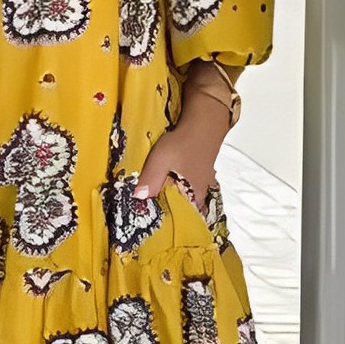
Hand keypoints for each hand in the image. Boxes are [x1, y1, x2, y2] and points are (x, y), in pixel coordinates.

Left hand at [134, 87, 231, 215]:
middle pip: (183, 205)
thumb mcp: (162, 160)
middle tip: (148, 213)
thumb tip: (139, 198)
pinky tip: (163, 180)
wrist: (205, 118)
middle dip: (168, 208)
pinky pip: (184, 181)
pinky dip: (174, 183)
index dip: (169, 221)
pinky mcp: (198, 167)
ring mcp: (201, 178)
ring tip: (152, 198)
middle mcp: (201, 190)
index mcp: (194, 195)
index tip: (154, 225)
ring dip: (170, 194)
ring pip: (183, 192)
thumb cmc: (185, 141)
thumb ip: (151, 180)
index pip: (184, 217)